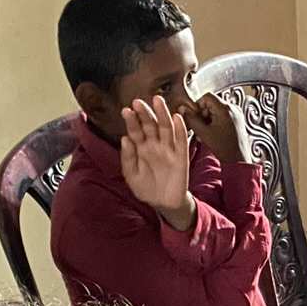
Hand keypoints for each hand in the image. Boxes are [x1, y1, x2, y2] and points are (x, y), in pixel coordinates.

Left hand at [119, 98, 194, 230]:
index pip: (135, 131)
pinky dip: (180, 129)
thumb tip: (125, 139)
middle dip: (145, 113)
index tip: (126, 111)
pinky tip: (177, 117)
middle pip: (150, 125)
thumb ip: (128, 158)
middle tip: (138, 102)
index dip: (131, 121)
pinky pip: (181, 141)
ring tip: (157, 101)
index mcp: (140, 148)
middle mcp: (154, 145)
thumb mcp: (132, 176)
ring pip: (166, 128)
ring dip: (162, 114)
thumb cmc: (146, 188)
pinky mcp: (181, 156)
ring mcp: (168, 149)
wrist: (164, 204)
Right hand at [182, 91, 253, 166]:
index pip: (206, 96)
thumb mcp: (203, 133)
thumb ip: (191, 119)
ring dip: (208, 119)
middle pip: (212, 103)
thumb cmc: (225, 149)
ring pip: (216, 110)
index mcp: (225, 109)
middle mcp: (233, 109)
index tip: (196, 116)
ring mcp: (236, 114)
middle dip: (203, 114)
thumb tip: (183, 109)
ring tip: (206, 132)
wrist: (238, 160)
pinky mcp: (237, 121)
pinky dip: (215, 122)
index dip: (198, 105)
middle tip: (201, 126)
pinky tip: (213, 133)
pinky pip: (223, 116)